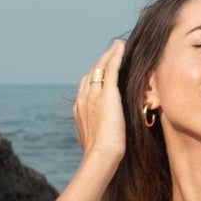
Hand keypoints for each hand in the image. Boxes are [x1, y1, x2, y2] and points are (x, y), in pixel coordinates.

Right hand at [73, 42, 127, 172]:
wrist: (101, 155)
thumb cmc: (100, 155)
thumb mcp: (93, 141)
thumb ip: (95, 132)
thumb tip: (100, 135)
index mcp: (79, 108)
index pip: (86, 86)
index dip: (95, 77)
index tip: (103, 71)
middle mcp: (84, 98)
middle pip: (92, 74)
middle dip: (101, 62)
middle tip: (111, 52)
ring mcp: (94, 94)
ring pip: (101, 68)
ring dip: (109, 55)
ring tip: (118, 46)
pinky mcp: (108, 93)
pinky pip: (111, 68)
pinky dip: (116, 56)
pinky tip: (122, 47)